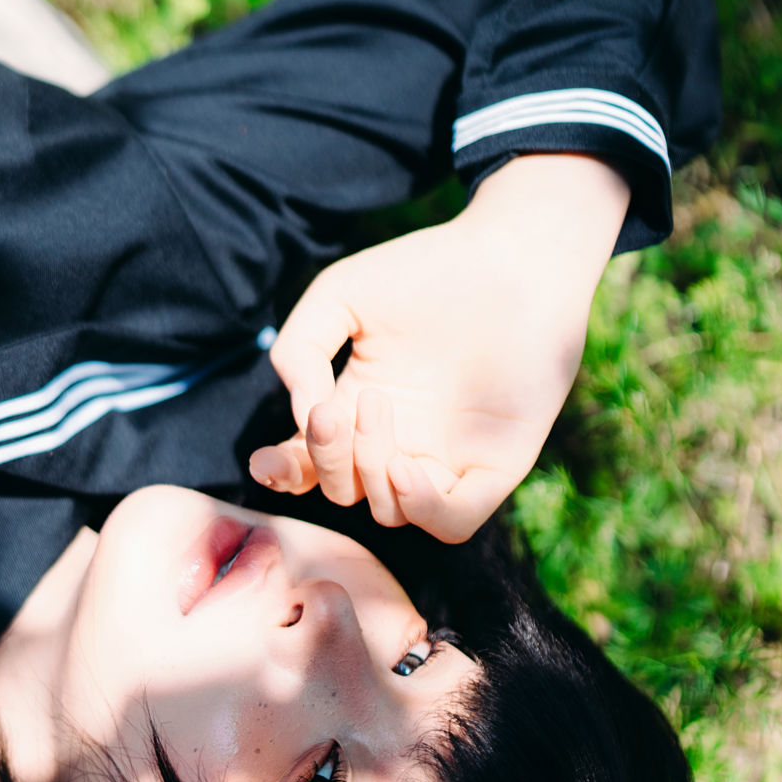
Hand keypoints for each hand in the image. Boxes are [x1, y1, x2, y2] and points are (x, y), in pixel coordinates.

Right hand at [246, 154, 629, 541]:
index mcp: (359, 408)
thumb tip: (301, 416)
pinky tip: (406, 467)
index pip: (311, 465)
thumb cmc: (427, 270)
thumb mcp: (340, 295)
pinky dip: (421, 508)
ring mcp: (448, 458)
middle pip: (344, 491)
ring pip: (389, 512)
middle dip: (327, 461)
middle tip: (334, 413)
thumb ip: (299, 350)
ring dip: (368, 474)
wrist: (514, 258)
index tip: (267, 459)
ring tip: (376, 408)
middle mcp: (401, 442)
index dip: (283, 473)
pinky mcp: (495, 467)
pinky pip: (452, 523)